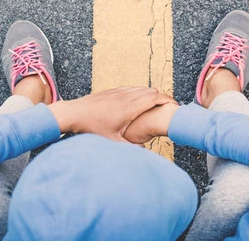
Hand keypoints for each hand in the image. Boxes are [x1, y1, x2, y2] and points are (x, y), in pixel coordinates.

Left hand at [48, 87, 174, 141]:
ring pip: (140, 88)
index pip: (154, 97)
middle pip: (150, 91)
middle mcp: (125, 96)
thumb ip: (131, 149)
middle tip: (169, 107)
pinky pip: (130, 88)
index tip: (175, 106)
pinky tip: (138, 101)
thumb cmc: (91, 128)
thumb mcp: (113, 142)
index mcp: (129, 107)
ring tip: (157, 105)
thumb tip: (146, 159)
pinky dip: (138, 93)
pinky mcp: (110, 91)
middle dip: (162, 97)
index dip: (168, 100)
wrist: (72, 114)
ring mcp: (117, 92)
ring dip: (150, 94)